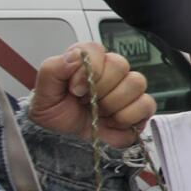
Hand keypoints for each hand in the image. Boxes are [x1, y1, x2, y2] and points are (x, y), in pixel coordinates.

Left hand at [29, 44, 154, 147]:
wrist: (65, 142)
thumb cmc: (56, 115)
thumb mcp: (43, 94)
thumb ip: (53, 69)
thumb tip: (76, 57)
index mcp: (87, 62)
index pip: (96, 49)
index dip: (89, 68)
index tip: (76, 90)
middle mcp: (110, 71)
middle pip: (120, 64)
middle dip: (100, 89)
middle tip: (87, 102)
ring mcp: (128, 89)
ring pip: (136, 82)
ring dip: (113, 104)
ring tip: (99, 113)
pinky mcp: (141, 108)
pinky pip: (147, 104)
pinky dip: (128, 117)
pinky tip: (113, 122)